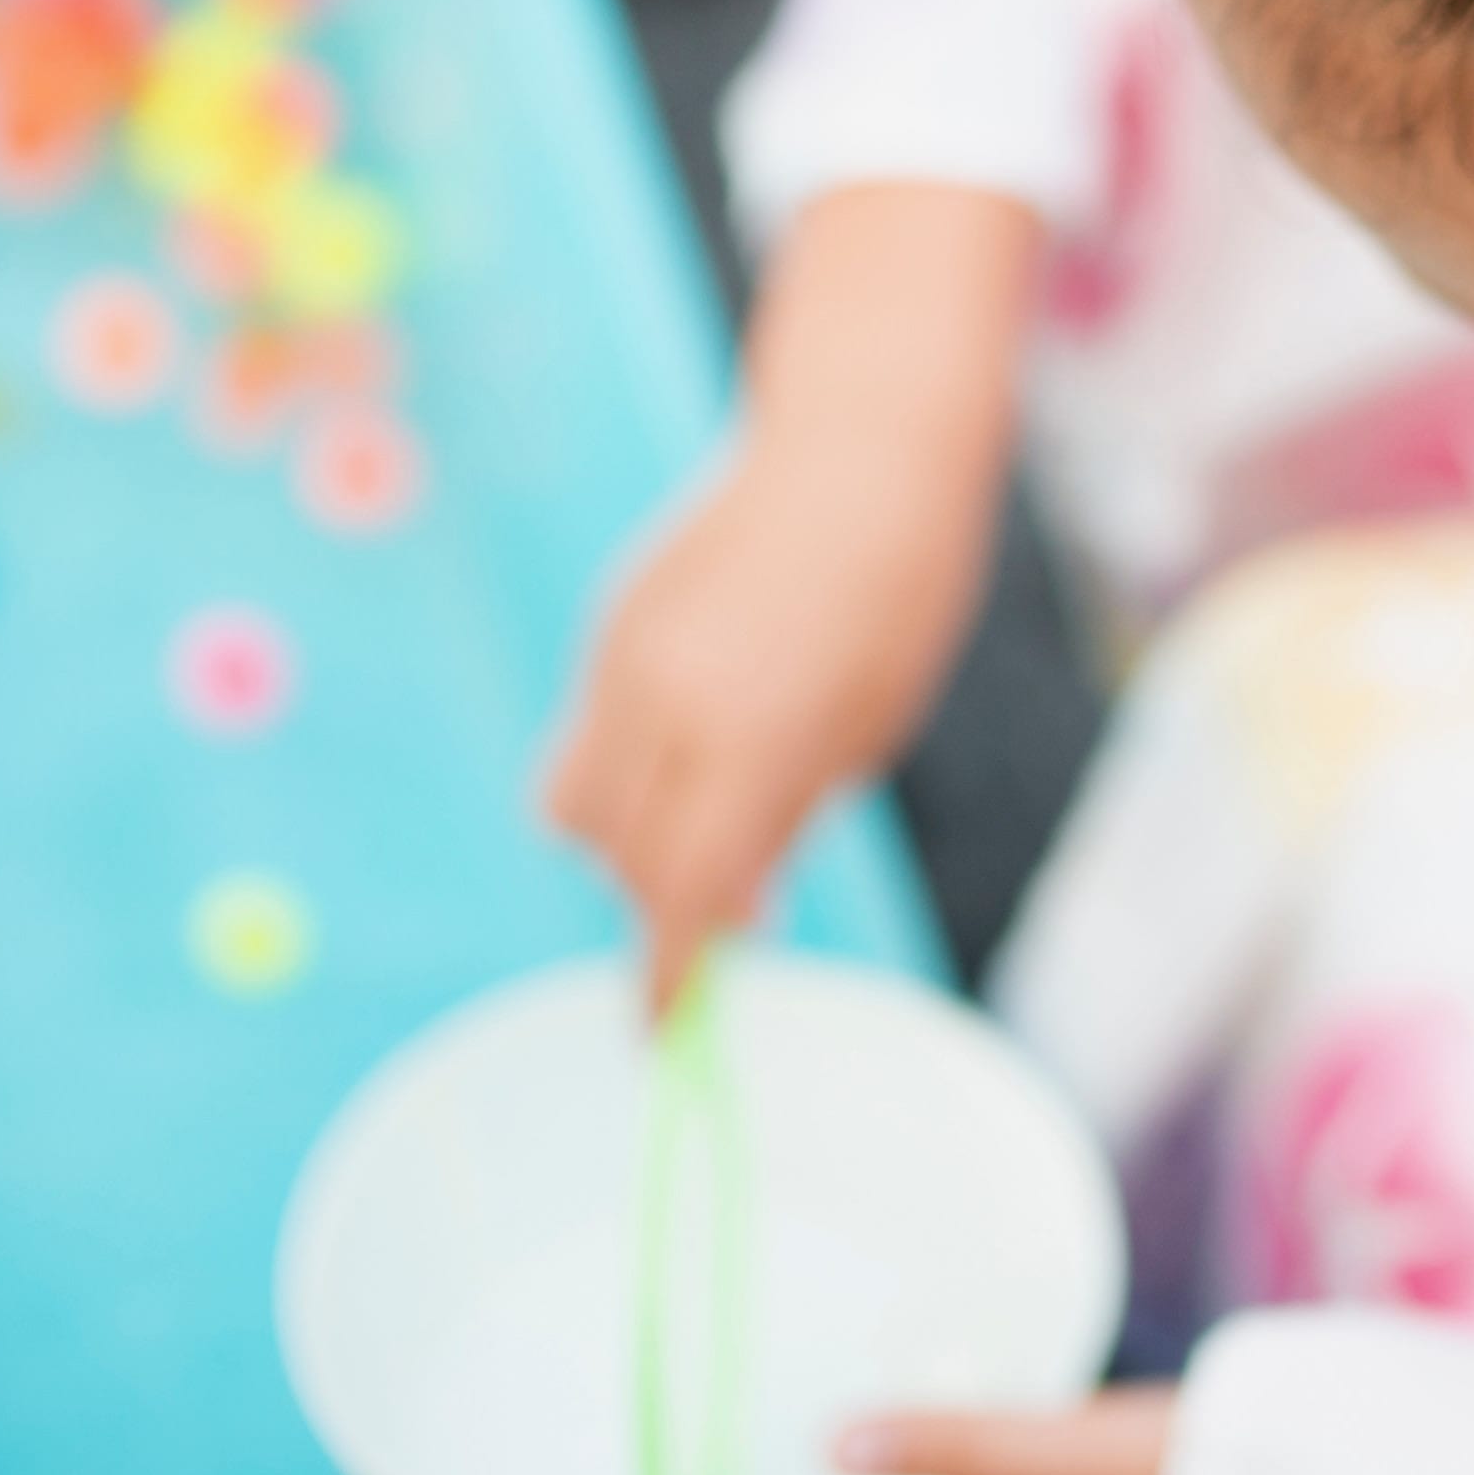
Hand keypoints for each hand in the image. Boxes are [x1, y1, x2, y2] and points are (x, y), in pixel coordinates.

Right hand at [542, 439, 972, 1004]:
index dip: (665, 972)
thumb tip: (739, 904)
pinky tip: (696, 752)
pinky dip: (623, 773)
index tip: (658, 1029)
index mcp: (746, 738)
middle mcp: (665, 702)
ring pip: (576, 800)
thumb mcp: (868, 727)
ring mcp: (624, 657)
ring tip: (705, 826)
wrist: (859, 445)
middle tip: (714, 920)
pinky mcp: (611, 623)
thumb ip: (787, 816)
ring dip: (623, 844)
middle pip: (615, 856)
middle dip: (655, 905)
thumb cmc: (898, 591)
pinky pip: (587, 733)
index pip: (680, 890)